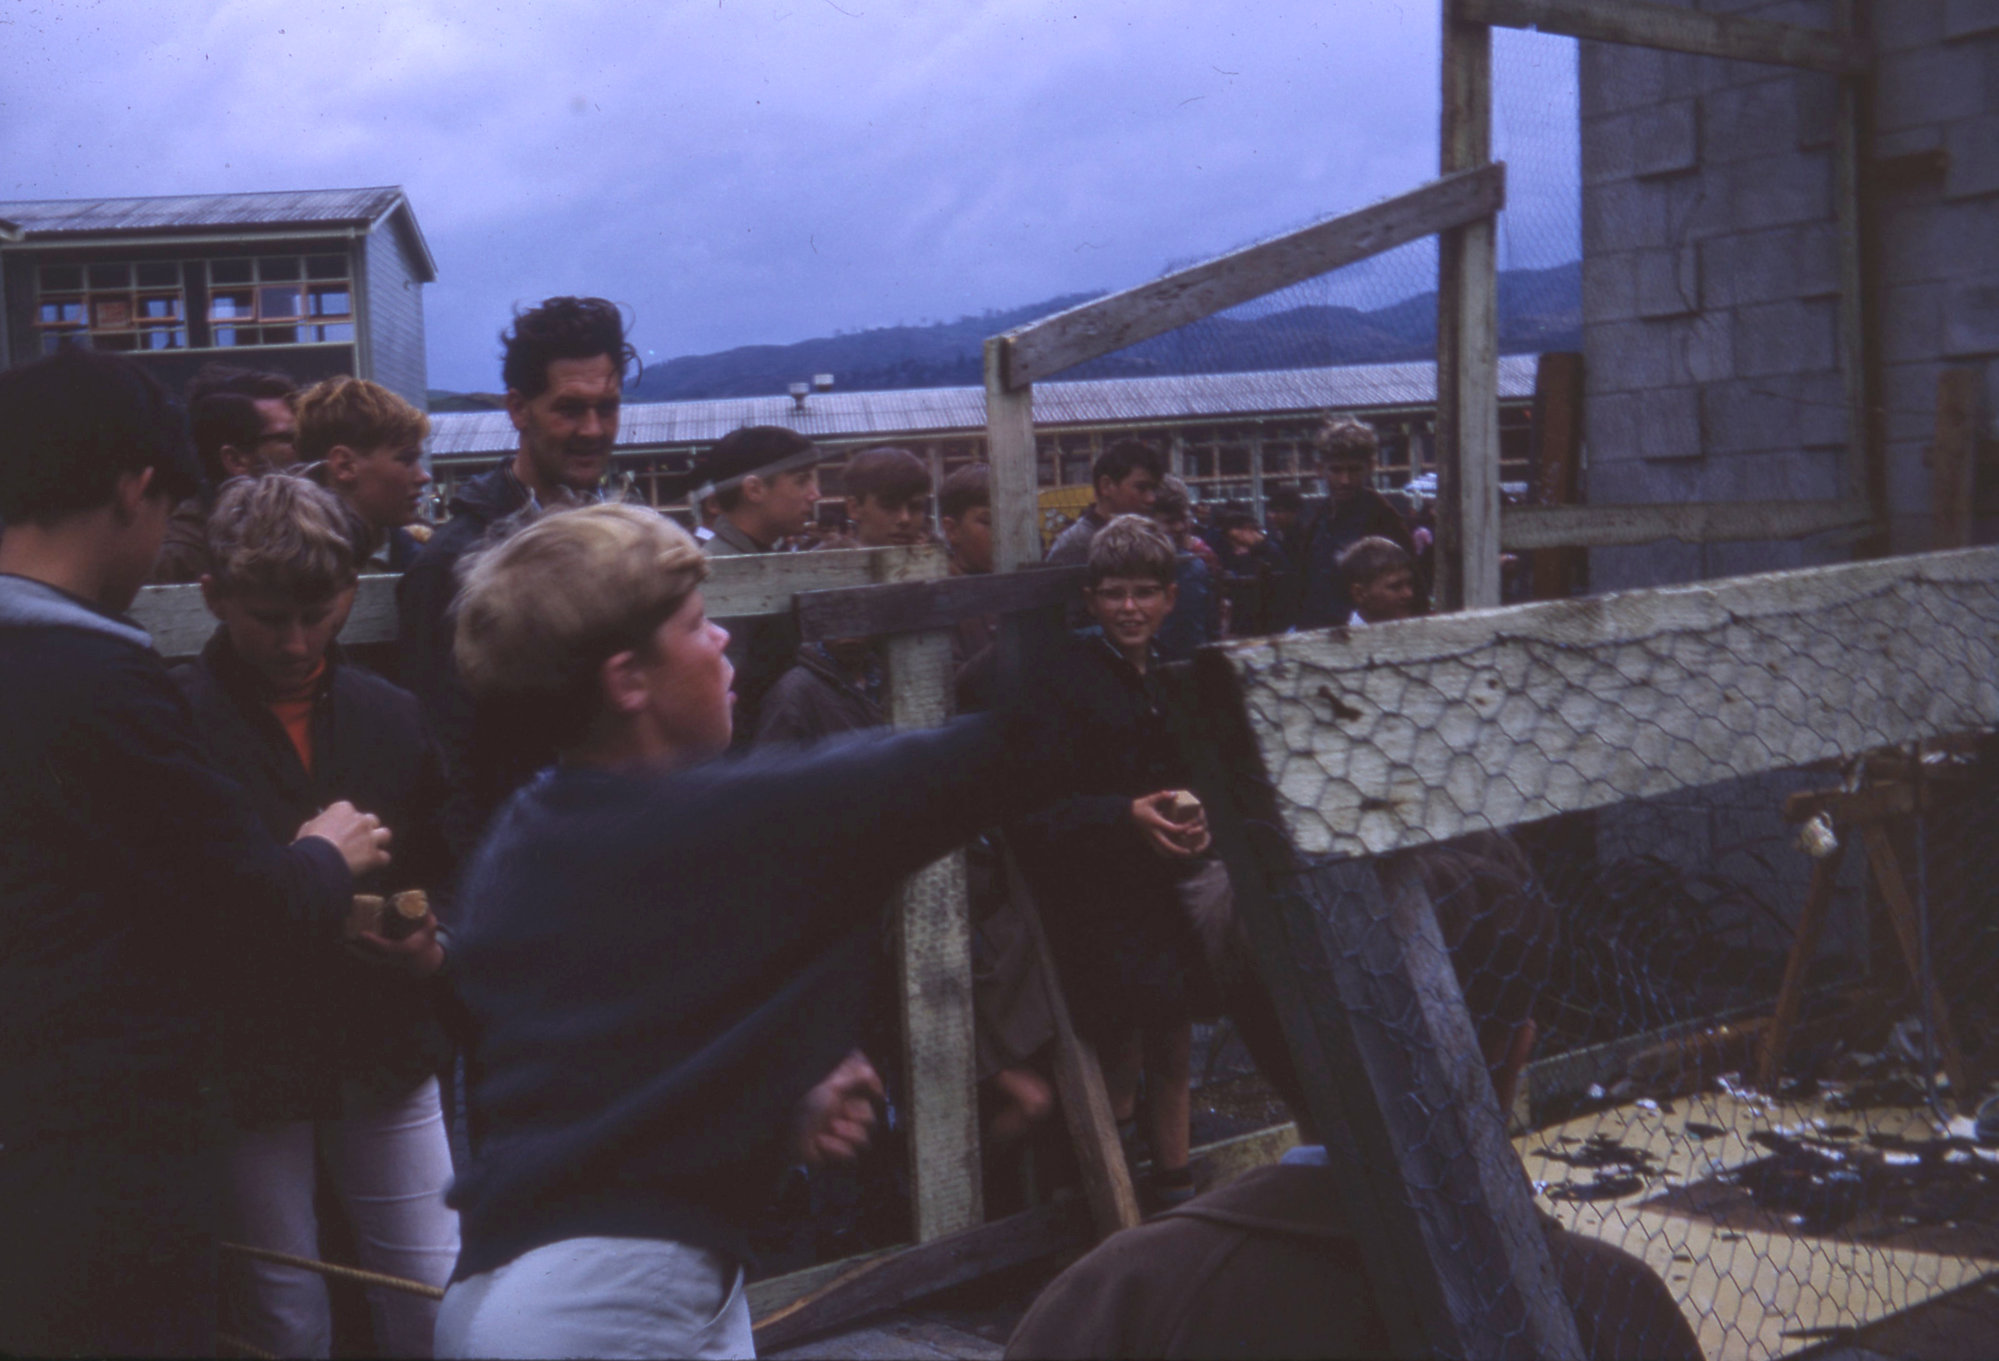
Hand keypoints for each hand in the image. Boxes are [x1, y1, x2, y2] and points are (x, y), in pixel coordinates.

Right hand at [297, 801, 392, 876]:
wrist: (316, 862)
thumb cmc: (308, 845)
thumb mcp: (308, 827)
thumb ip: (320, 823)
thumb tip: (321, 825)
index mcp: (343, 809)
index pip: (349, 810)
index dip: (345, 821)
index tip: (340, 829)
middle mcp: (360, 820)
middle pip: (371, 820)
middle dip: (366, 829)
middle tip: (357, 840)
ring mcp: (369, 837)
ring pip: (385, 835)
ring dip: (378, 841)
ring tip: (370, 850)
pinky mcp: (374, 855)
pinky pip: (384, 857)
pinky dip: (378, 861)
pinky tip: (371, 865)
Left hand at [349, 912, 444, 979]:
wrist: (423, 959)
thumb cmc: (426, 940)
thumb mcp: (430, 927)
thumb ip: (427, 914)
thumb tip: (422, 900)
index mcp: (403, 950)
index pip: (386, 947)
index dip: (373, 941)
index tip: (362, 933)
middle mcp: (392, 957)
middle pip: (371, 954)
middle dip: (358, 944)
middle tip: (347, 933)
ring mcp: (386, 960)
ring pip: (367, 956)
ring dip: (354, 948)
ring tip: (343, 937)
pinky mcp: (382, 959)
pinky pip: (367, 957)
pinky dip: (357, 951)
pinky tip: (347, 944)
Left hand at [793, 1050, 883, 1166]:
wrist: (789, 1136)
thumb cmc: (807, 1106)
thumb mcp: (832, 1087)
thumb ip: (855, 1078)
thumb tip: (871, 1071)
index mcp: (846, 1096)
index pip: (870, 1091)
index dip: (875, 1090)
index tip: (876, 1092)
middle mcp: (847, 1115)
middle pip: (870, 1119)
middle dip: (855, 1118)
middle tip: (839, 1115)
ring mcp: (844, 1136)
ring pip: (864, 1139)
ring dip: (846, 1134)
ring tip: (829, 1129)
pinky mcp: (839, 1154)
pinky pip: (852, 1155)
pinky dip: (836, 1148)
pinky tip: (821, 1142)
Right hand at [1131, 791, 1210, 858]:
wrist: (1126, 814)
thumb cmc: (1139, 806)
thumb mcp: (1150, 799)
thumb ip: (1163, 796)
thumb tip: (1175, 794)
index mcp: (1156, 823)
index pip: (1174, 829)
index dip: (1184, 829)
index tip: (1191, 826)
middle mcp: (1154, 832)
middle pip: (1169, 846)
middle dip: (1179, 850)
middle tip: (1189, 852)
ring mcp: (1151, 837)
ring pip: (1163, 850)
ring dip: (1173, 853)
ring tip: (1181, 854)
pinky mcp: (1149, 839)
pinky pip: (1158, 849)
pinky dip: (1165, 852)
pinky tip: (1171, 853)